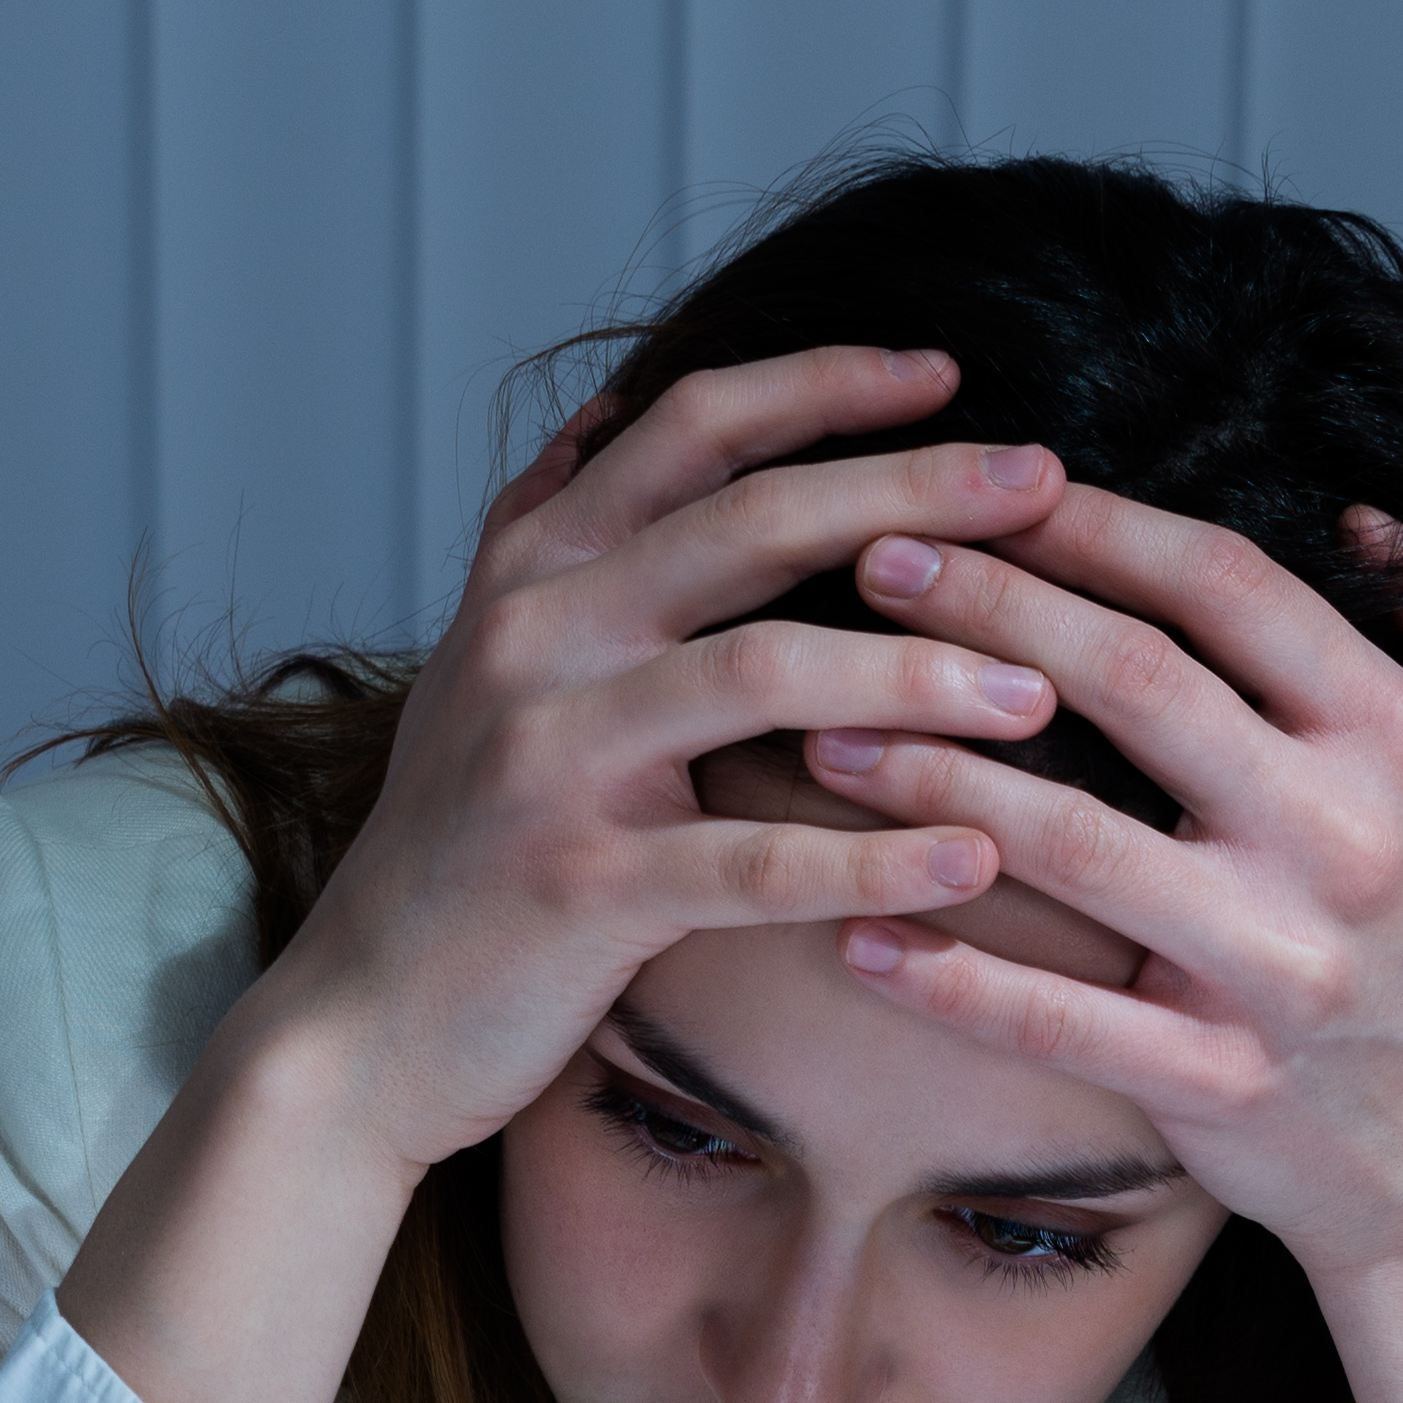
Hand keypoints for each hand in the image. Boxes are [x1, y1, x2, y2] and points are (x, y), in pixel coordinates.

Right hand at [59, 352, 1081, 1402]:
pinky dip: (874, 857)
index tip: (949, 375)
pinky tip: (974, 859)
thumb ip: (550, 541)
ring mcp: (549, 759)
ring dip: (922, 673)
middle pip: (753, 520)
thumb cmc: (454, 849)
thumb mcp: (482, 663)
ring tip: (1039, 690)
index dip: (825, 386)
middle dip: (917, 492)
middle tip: (1047, 482)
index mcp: (531, 573)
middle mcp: (533, 639)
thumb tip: (614, 409)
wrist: (355, 1026)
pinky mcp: (577, 887)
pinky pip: (752, 862)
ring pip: (765, 673)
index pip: (693, 428)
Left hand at [799, 495, 1402, 1402]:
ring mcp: (1277, 967)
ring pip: (1074, 843)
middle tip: (870, 565)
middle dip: (989, 609)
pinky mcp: (1216, 1082)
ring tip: (824, 728)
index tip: (989, 490)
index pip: (1230, 591)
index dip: (1099, 525)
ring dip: (933, 779)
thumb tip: (1371, 514)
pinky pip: (1057, 1023)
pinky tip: (855, 932)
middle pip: (1134, 685)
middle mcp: (1343, 839)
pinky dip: (950, 980)